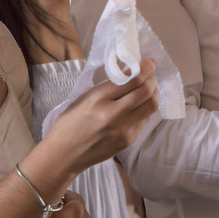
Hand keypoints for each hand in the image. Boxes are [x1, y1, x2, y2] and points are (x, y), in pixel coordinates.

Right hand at [47, 59, 159, 173]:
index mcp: (98, 98)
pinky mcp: (128, 141)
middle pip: (145, 91)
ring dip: (154, 93)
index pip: (132, 79)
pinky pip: (145, 120)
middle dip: (152, 78)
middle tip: (151, 73)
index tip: (149, 62)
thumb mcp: (85, 97)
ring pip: (151, 106)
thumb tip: (130, 71)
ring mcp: (123, 129)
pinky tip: (139, 106)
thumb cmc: (70, 122)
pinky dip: (146, 109)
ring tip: (149, 88)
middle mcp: (113, 114)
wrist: (64, 154)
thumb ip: (109, 85)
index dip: (146, 68)